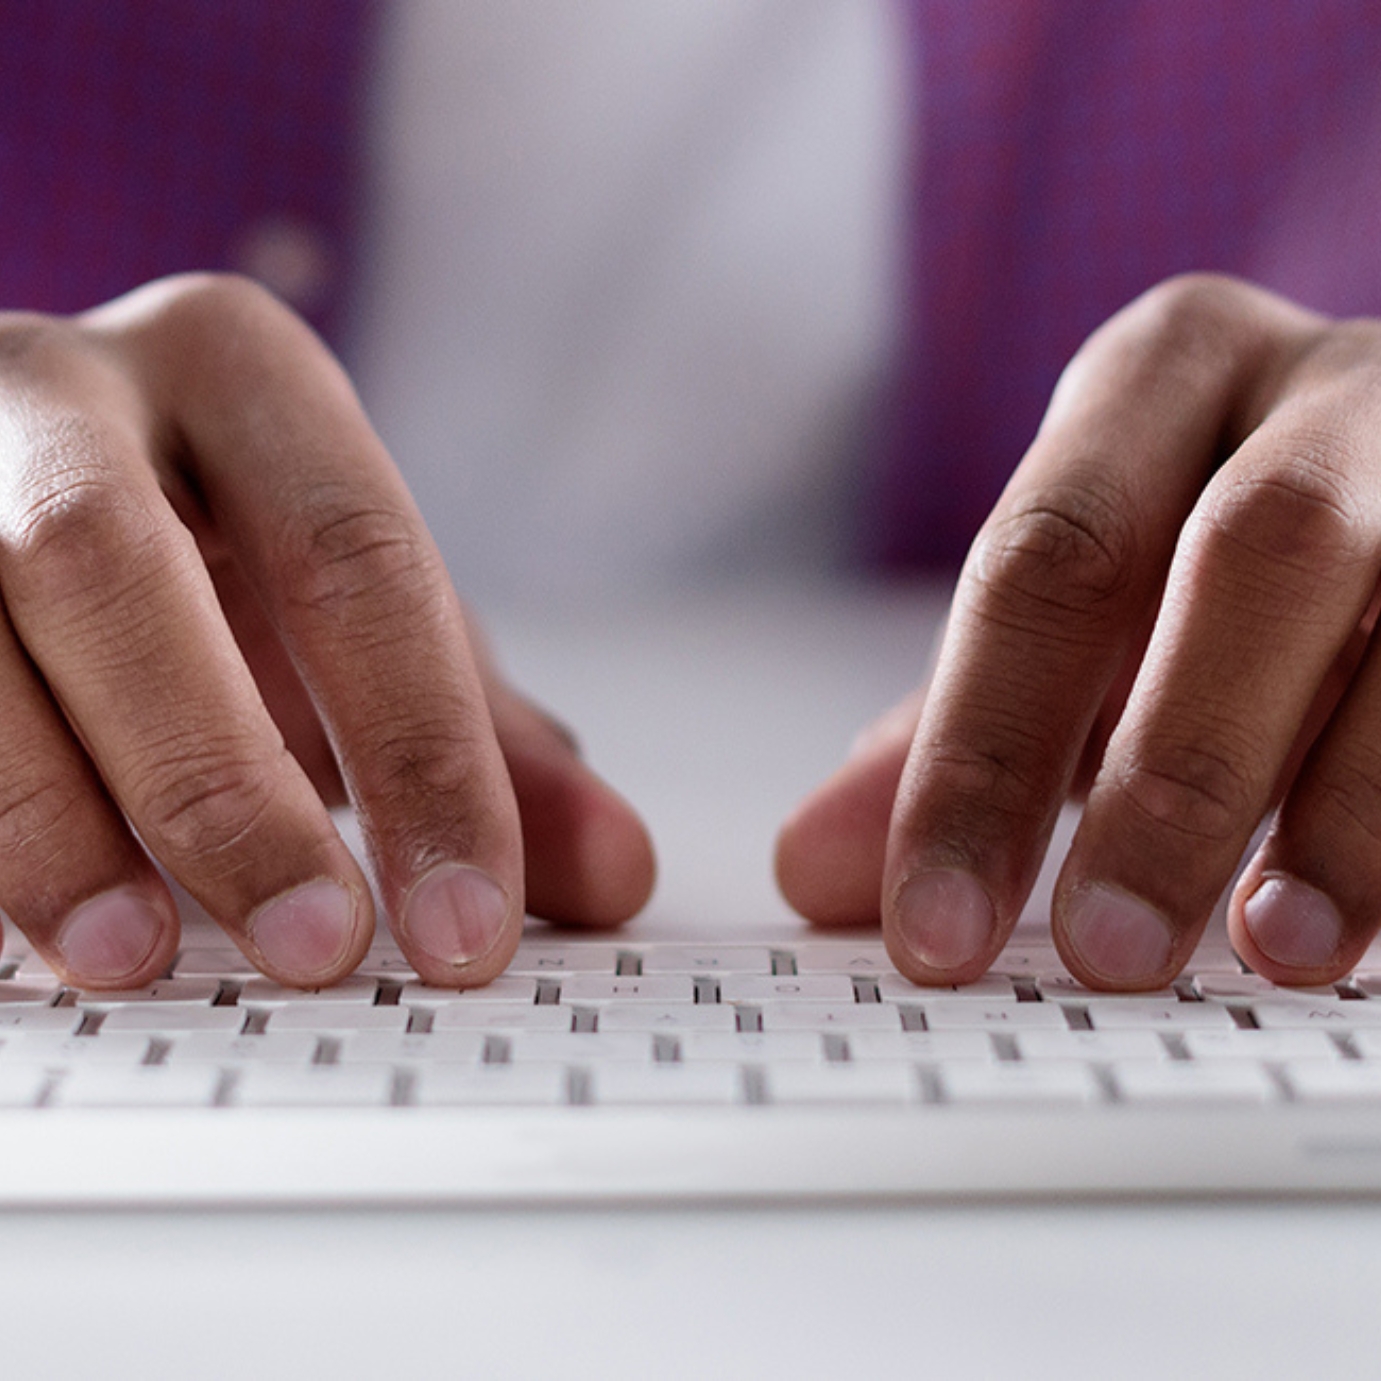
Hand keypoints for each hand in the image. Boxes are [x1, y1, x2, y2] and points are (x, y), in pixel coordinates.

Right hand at [0, 275, 653, 989]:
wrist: (21, 467)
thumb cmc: (217, 552)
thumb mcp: (359, 625)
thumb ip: (480, 744)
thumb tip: (615, 871)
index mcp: (241, 373)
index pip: (356, 558)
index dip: (422, 754)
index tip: (466, 928)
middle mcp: (65, 385)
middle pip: (117, 567)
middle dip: (222, 783)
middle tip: (318, 949)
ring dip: (45, 821)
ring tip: (137, 959)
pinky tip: (36, 923)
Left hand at [778, 274, 1380, 989]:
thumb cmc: (1219, 550)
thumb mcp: (1090, 615)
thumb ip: (967, 731)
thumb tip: (814, 867)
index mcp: (1162, 375)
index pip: (1044, 563)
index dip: (981, 757)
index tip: (937, 929)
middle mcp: (1324, 389)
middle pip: (1252, 554)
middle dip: (1174, 773)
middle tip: (1107, 953)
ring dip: (1346, 810)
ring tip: (1271, 949)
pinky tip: (1374, 934)